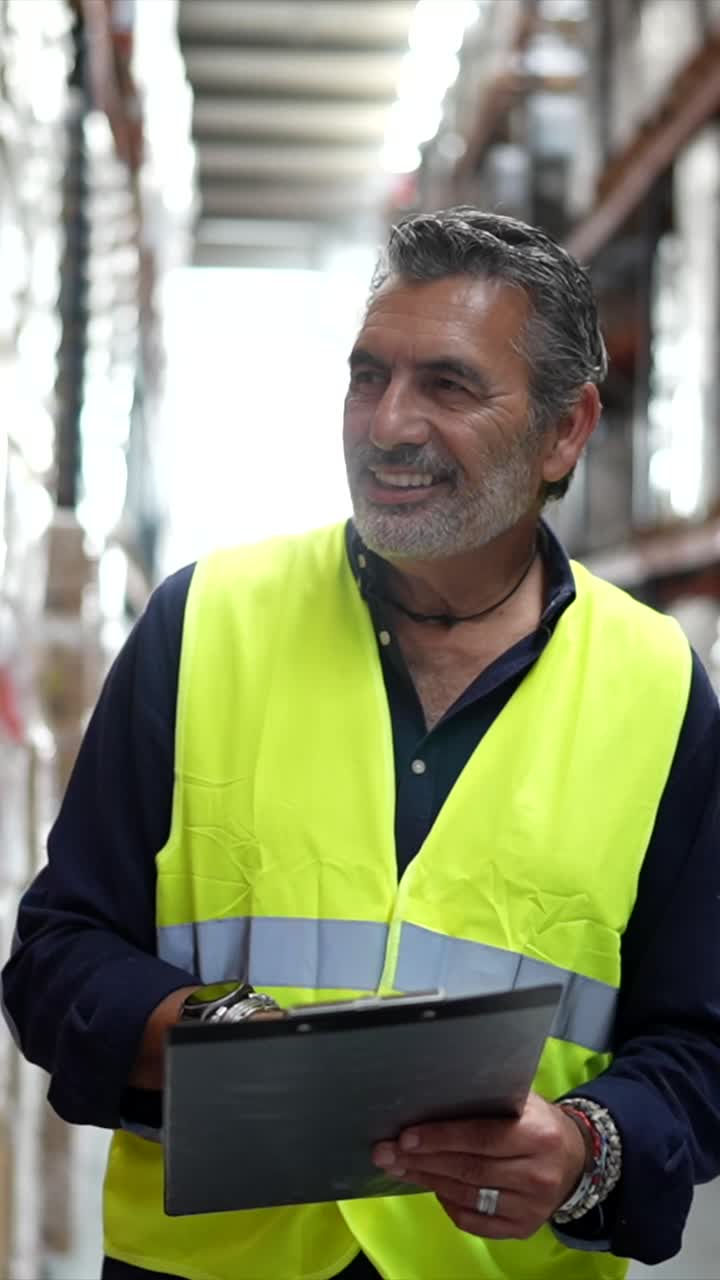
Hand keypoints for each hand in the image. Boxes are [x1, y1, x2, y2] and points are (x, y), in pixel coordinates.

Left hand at [372, 1093, 586, 1239]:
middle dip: (421, 1161)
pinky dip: (449, 1205)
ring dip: (428, 1181)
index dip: (440, 1137)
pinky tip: (432, 1187)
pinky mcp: (524, 1229)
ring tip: (399, 1167)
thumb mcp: (523, 1101)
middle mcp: (537, 1174)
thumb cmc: (539, 1121)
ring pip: (468, 1196)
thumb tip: (435, 1091)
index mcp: (537, 1134)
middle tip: (386, 1153)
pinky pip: (475, 1222)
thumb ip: (489, 1098)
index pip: (480, 1137)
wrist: (577, 1159)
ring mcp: (531, 1207)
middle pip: (468, 1169)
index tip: (405, 1136)